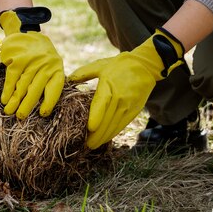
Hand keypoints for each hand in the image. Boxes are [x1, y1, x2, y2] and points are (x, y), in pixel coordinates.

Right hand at [0, 7, 64, 117]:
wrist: (25, 32)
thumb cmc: (38, 55)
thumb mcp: (48, 64)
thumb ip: (47, 80)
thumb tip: (40, 105)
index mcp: (56, 68)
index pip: (55, 88)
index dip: (49, 102)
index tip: (42, 114)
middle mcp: (46, 65)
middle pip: (36, 89)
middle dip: (27, 105)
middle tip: (20, 117)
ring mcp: (31, 61)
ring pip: (22, 85)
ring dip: (15, 100)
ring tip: (9, 112)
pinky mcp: (18, 58)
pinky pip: (12, 77)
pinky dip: (8, 89)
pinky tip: (4, 99)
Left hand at [68, 28, 184, 148]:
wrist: (145, 66)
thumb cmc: (118, 65)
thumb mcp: (100, 65)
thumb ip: (83, 73)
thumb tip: (67, 79)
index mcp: (109, 86)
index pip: (102, 104)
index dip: (96, 117)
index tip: (89, 128)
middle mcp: (120, 98)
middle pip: (107, 119)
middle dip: (96, 134)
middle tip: (85, 145)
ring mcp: (128, 106)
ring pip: (115, 125)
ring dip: (104, 137)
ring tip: (92, 146)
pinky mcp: (134, 111)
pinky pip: (122, 125)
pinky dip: (113, 133)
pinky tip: (104, 139)